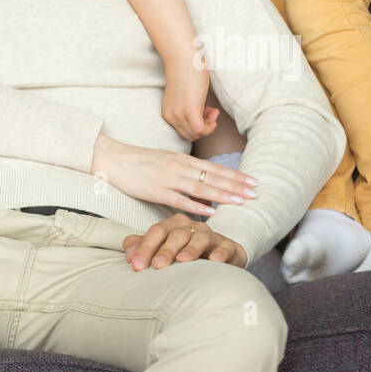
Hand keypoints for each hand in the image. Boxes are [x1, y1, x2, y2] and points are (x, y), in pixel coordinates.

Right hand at [91, 134, 256, 215]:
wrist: (114, 159)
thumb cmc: (140, 162)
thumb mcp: (166, 161)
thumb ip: (185, 172)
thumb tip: (205, 186)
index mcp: (182, 158)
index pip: (214, 168)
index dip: (235, 175)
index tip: (253, 181)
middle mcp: (179, 166)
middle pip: (213, 176)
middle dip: (236, 185)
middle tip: (256, 192)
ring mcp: (168, 178)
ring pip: (201, 188)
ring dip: (223, 195)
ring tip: (241, 201)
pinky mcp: (156, 191)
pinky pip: (180, 200)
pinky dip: (196, 206)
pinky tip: (211, 212)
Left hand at [123, 214, 247, 270]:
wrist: (220, 251)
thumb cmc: (186, 250)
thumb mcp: (164, 247)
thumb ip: (144, 247)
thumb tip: (129, 255)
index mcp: (173, 225)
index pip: (156, 232)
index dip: (145, 247)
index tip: (136, 265)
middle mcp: (191, 226)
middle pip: (176, 235)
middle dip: (166, 250)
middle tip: (157, 265)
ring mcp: (210, 235)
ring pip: (199, 239)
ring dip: (191, 250)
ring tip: (182, 261)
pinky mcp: (228, 246)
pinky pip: (225, 247)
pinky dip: (220, 253)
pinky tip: (215, 261)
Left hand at [161, 64, 219, 141]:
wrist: (183, 58)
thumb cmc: (186, 72)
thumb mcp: (184, 97)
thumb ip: (187, 109)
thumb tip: (201, 119)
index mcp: (168, 113)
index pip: (184, 132)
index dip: (197, 126)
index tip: (205, 113)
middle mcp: (170, 116)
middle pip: (190, 136)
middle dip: (203, 127)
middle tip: (210, 112)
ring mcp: (178, 115)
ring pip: (196, 134)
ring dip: (208, 125)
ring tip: (212, 110)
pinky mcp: (189, 111)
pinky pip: (200, 130)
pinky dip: (210, 126)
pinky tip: (213, 113)